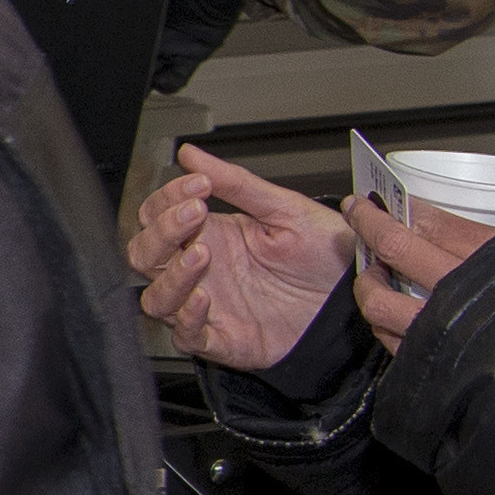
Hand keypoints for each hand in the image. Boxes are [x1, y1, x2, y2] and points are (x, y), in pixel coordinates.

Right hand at [125, 143, 348, 374]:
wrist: (351, 301)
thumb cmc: (322, 260)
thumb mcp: (285, 210)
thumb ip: (236, 183)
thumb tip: (192, 155)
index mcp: (210, 236)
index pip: (157, 215)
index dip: (167, 198)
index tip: (198, 185)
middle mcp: (200, 271)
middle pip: (143, 255)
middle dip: (161, 232)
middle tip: (193, 214)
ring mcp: (206, 306)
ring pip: (155, 297)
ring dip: (171, 274)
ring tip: (202, 255)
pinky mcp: (220, 339)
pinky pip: (185, 335)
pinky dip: (187, 317)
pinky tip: (203, 298)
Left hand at [358, 193, 494, 357]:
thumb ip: (475, 241)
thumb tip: (428, 220)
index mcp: (487, 260)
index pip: (429, 221)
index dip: (394, 207)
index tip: (372, 200)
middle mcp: (459, 293)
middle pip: (393, 249)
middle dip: (368, 227)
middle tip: (359, 216)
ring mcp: (439, 331)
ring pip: (378, 302)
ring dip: (368, 284)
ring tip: (372, 274)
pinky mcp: (430, 364)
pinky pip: (391, 341)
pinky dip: (382, 324)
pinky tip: (387, 315)